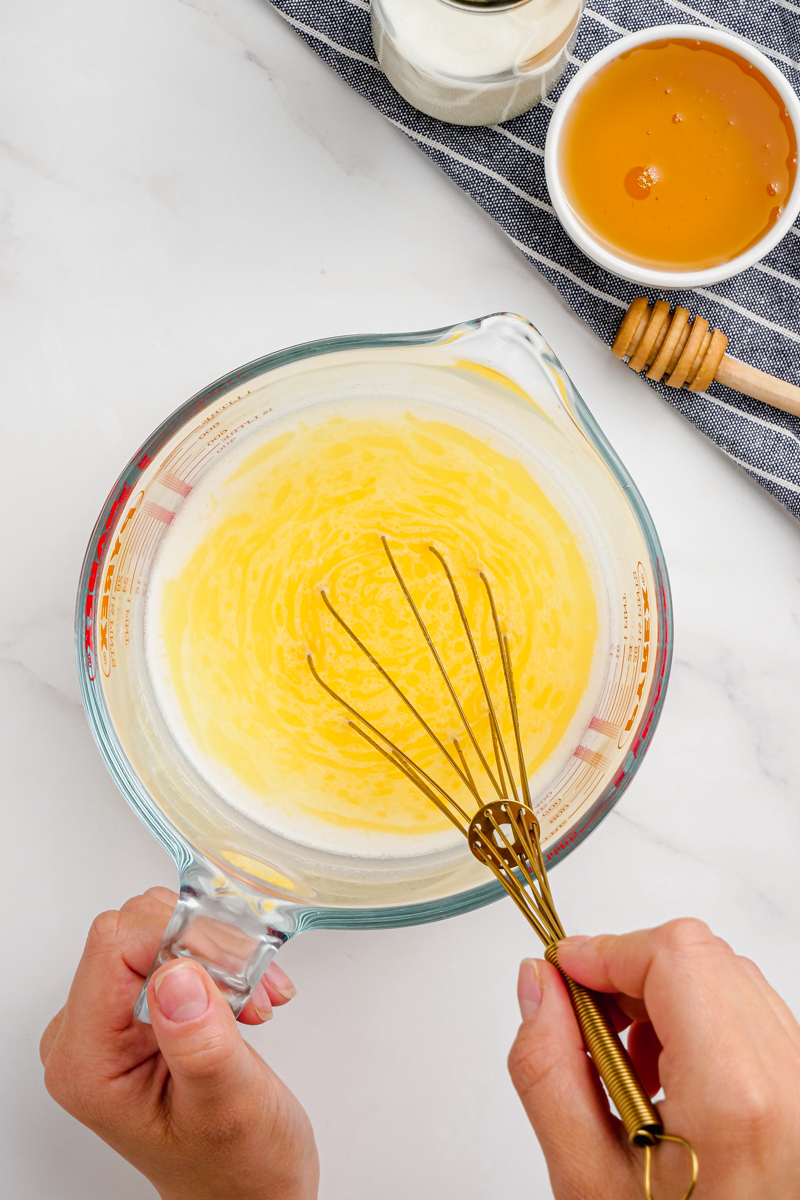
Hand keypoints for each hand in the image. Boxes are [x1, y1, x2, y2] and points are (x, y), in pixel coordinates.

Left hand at [40, 888, 317, 1199]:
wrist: (249, 1188)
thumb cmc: (238, 1167)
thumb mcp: (228, 1106)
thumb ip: (200, 1043)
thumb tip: (177, 975)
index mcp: (88, 1062)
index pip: (115, 945)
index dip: (180, 938)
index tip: (235, 963)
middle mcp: (87, 1035)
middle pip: (134, 929)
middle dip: (207, 944)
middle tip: (253, 983)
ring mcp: (111, 1019)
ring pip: (158, 928)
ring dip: (220, 950)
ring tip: (257, 995)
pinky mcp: (139, 1007)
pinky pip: (173, 945)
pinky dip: (221, 958)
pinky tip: (250, 994)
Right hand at [508, 919, 799, 1198]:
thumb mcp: (587, 1182)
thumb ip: (547, 1070)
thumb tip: (537, 986)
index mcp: (736, 1097)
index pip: (674, 954)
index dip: (607, 950)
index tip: (563, 972)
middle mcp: (790, 1081)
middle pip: (703, 957)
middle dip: (630, 973)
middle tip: (587, 1025)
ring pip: (730, 980)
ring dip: (665, 999)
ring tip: (630, 1070)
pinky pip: (754, 1018)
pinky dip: (702, 1025)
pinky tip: (671, 1084)